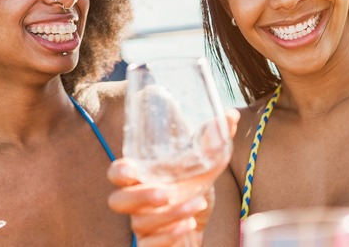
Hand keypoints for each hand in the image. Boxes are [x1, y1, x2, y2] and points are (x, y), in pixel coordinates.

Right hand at [108, 109, 239, 245]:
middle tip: (165, 193)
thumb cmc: (192, 191)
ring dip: (170, 214)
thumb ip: (212, 142)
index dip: (118, 172)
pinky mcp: (151, 245)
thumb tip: (230, 115)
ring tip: (197, 204)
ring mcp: (143, 225)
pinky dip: (169, 235)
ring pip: (140, 223)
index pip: (117, 174)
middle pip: (117, 201)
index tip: (130, 170)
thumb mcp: (205, 167)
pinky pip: (149, 245)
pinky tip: (188, 225)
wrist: (200, 224)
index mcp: (143, 178)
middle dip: (140, 197)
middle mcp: (138, 202)